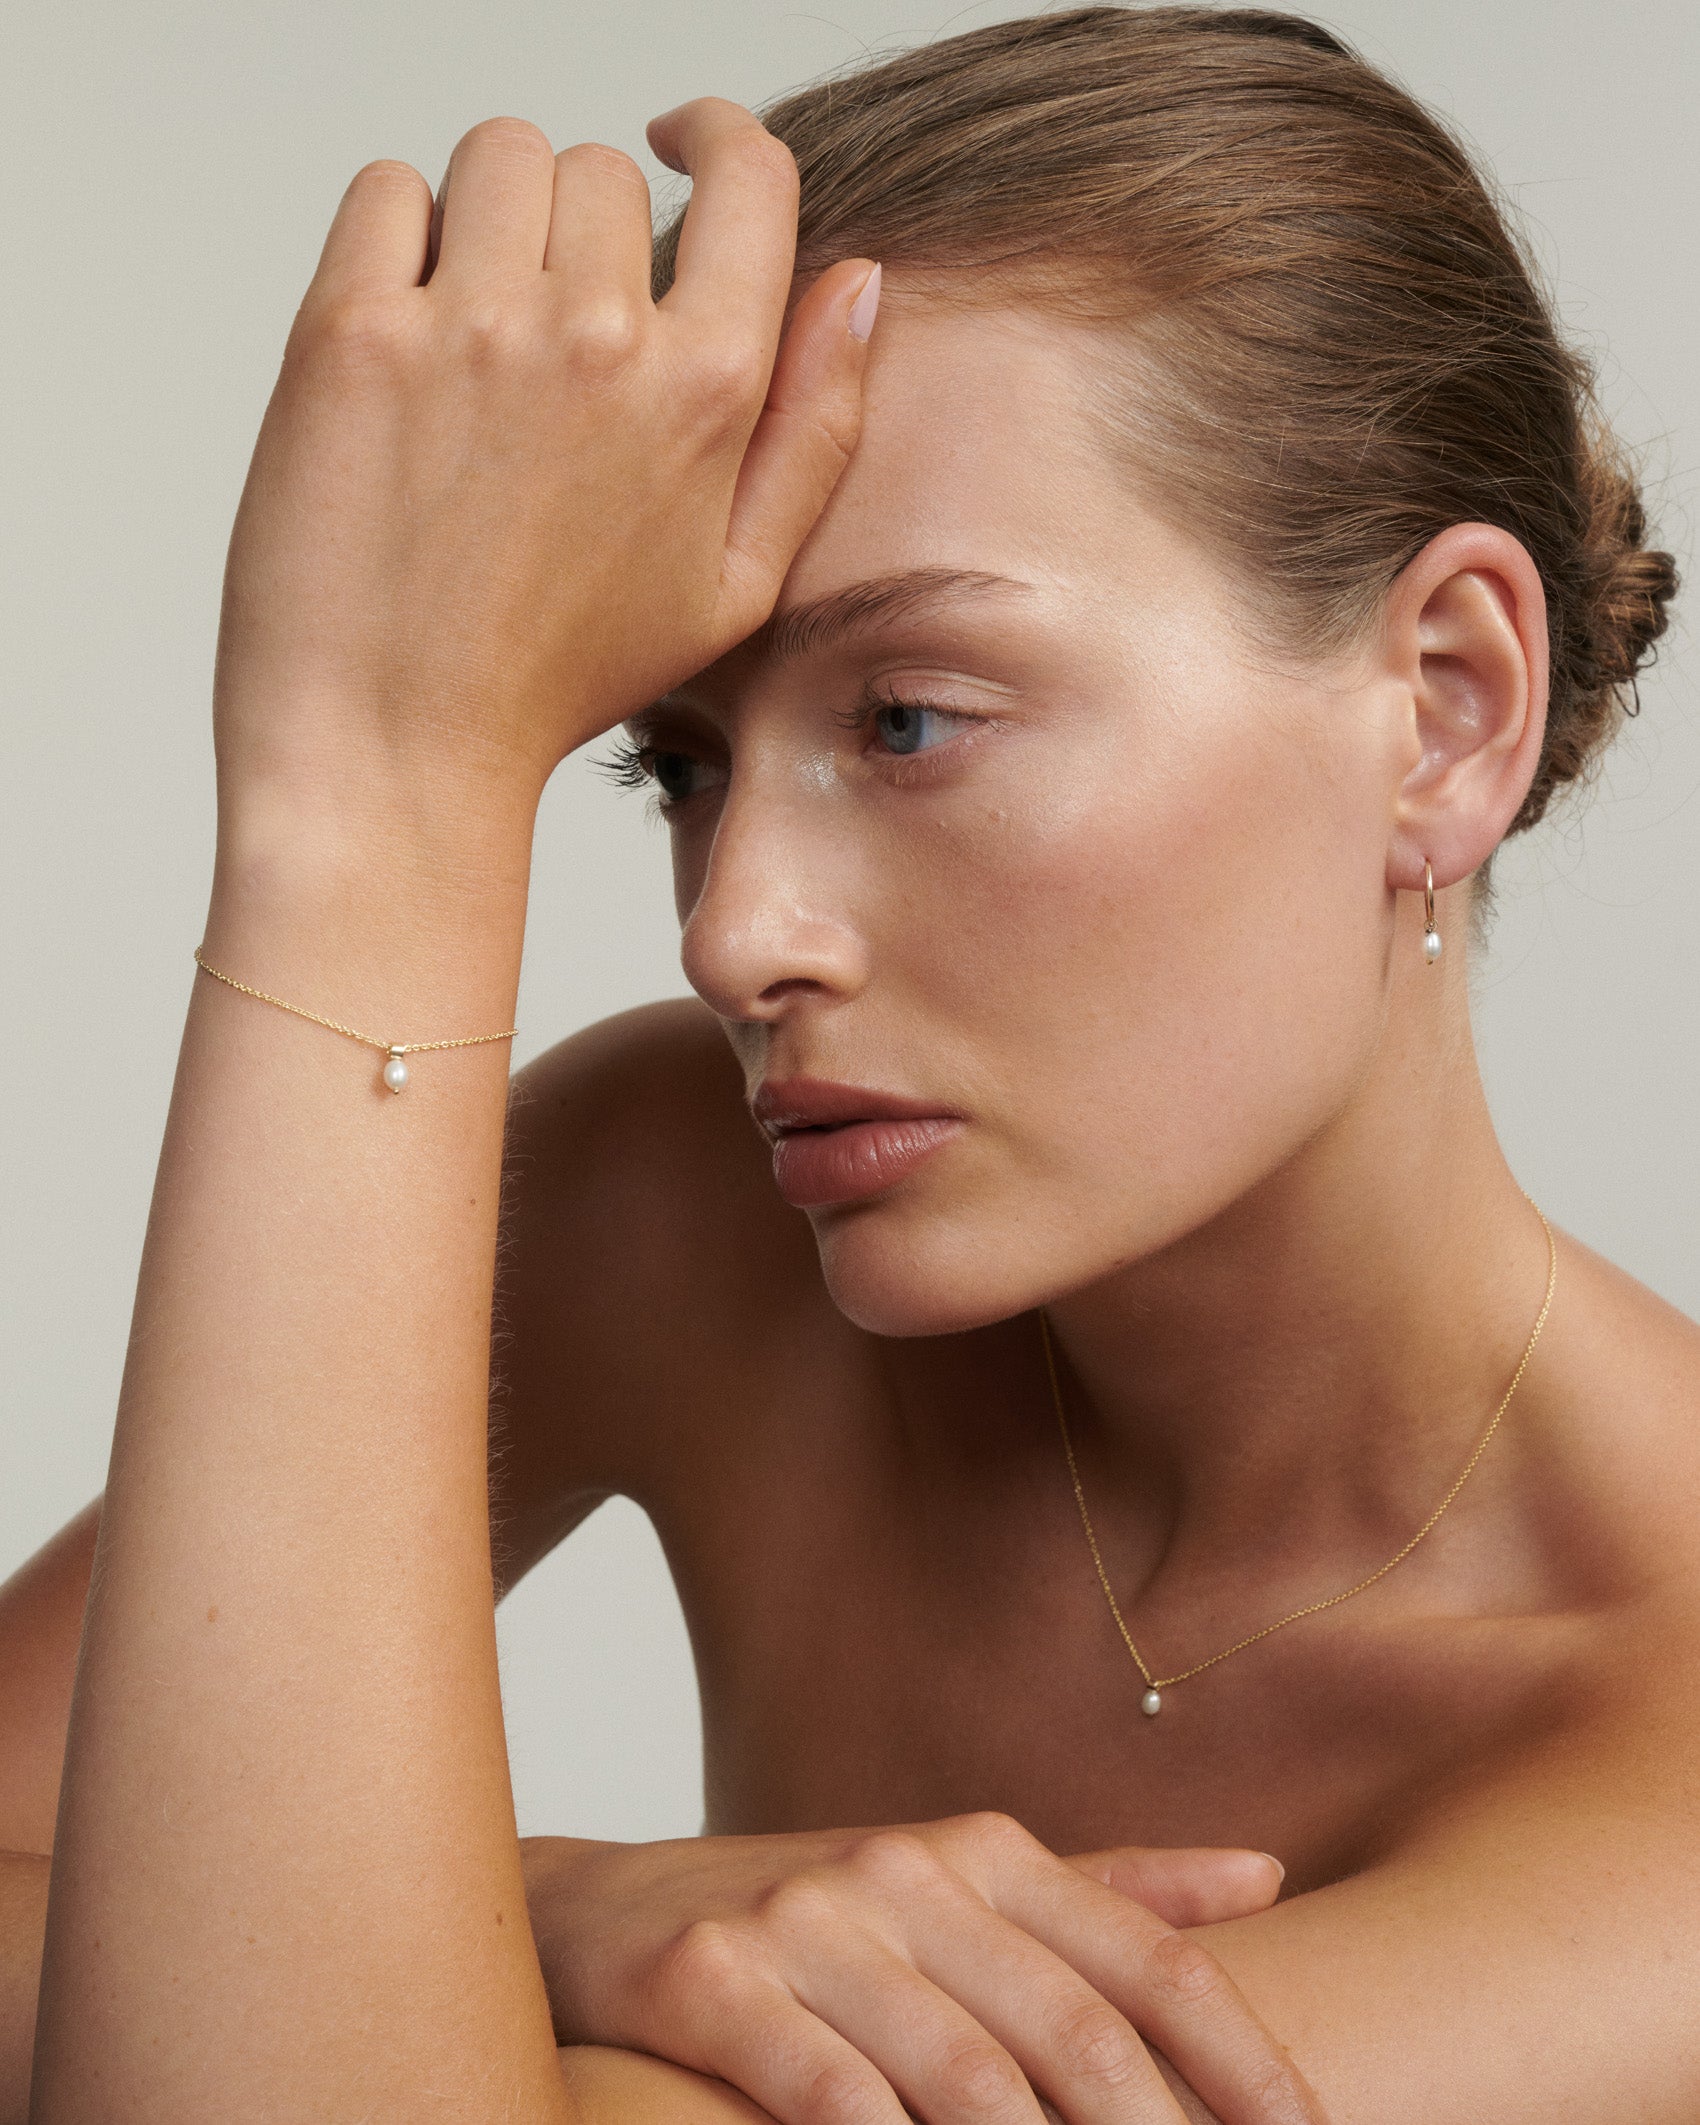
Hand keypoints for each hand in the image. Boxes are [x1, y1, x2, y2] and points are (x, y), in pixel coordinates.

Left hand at [212, 102, 876, 842]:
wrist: (396, 743)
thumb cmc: (561, 677)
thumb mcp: (733, 585)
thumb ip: (813, 429)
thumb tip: (859, 280)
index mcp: (707, 393)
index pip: (750, 176)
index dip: (719, 138)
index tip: (680, 140)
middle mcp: (597, 338)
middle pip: (603, 170)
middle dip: (579, 229)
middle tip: (543, 335)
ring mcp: (469, 328)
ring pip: (498, 158)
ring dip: (489, 219)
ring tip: (471, 333)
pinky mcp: (353, 332)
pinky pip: (388, 191)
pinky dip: (396, 239)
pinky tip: (403, 338)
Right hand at [521, 1815, 1323, 2124]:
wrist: (595, 1906)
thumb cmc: (807, 1919)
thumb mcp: (956, 1888)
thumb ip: (1108, 1889)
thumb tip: (1268, 1875)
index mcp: (982, 1851)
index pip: (1150, 1960)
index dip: (1246, 2060)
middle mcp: (906, 1869)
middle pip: (1074, 2030)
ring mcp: (806, 1919)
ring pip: (964, 2073)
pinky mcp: (709, 1975)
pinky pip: (827, 2089)